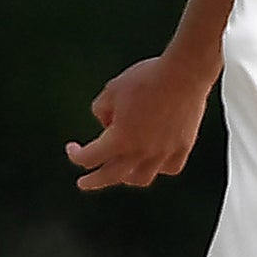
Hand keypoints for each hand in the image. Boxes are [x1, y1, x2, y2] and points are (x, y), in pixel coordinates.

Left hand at [64, 53, 215, 190]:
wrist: (184, 73)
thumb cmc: (146, 78)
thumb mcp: (112, 89)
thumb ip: (101, 109)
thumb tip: (106, 123)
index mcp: (119, 139)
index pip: (89, 158)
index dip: (76, 155)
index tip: (72, 149)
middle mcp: (140, 151)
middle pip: (110, 176)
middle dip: (93, 181)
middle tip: (83, 183)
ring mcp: (163, 152)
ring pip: (141, 177)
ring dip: (127, 177)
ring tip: (123, 173)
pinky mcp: (183, 146)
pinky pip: (169, 168)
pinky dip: (159, 167)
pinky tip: (155, 161)